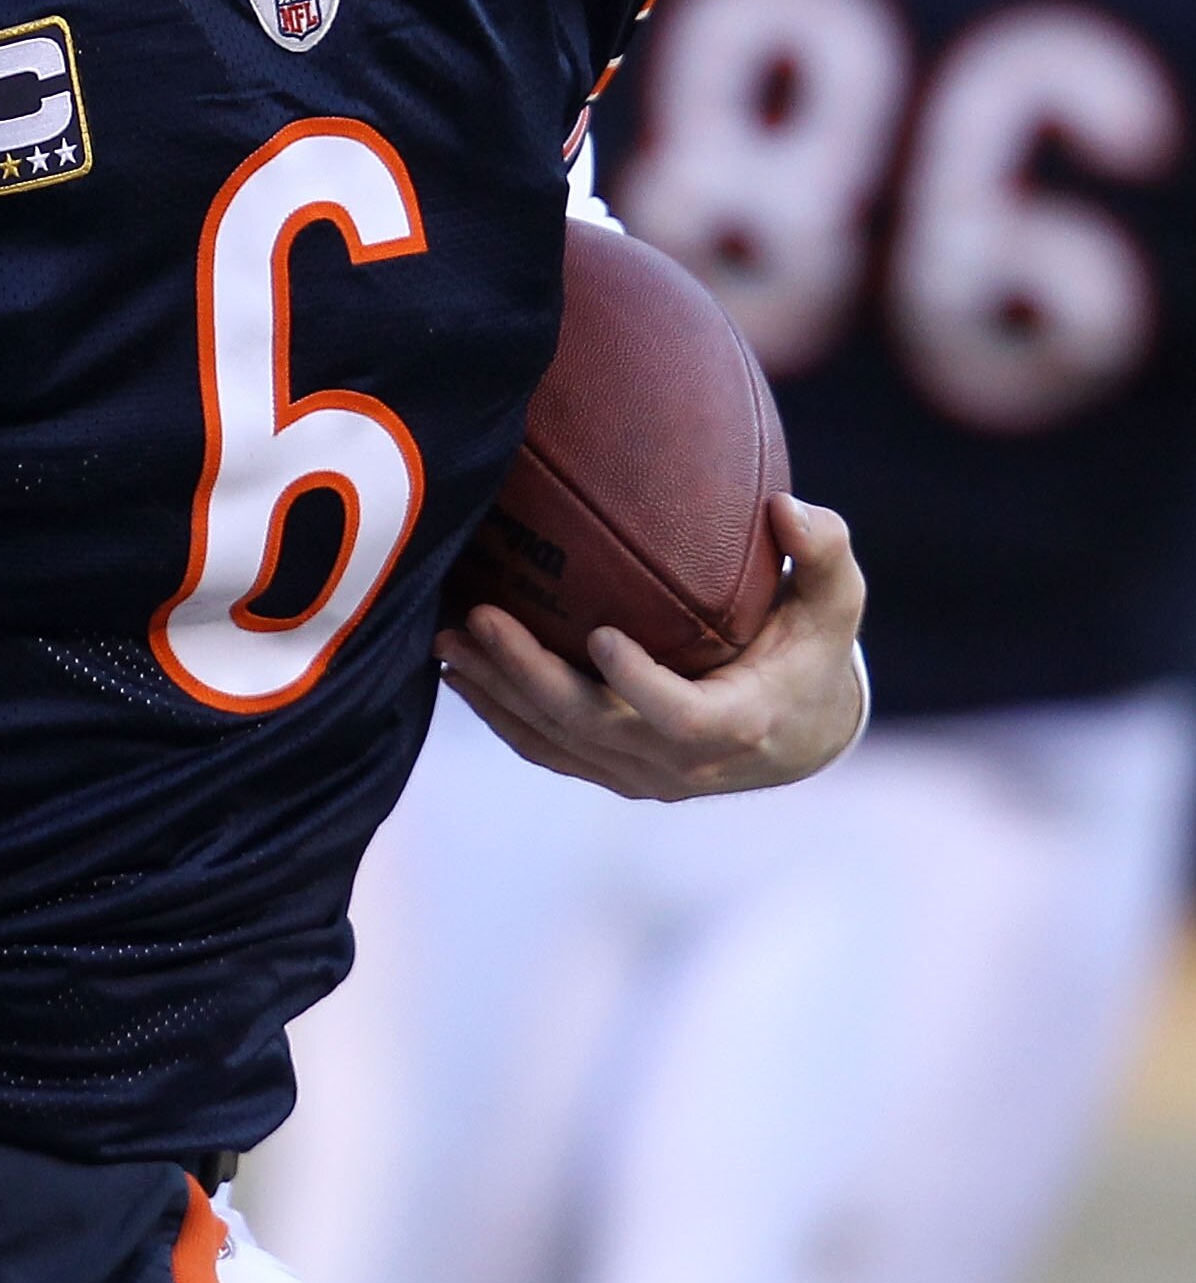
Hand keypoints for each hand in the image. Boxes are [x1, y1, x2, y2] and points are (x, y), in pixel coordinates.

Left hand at [435, 494, 866, 800]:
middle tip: (479, 617)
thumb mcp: (835, 602)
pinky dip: (498, 713)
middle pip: (590, 728)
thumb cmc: (813, 650)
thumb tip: (786, 507)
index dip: (640, 685)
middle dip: (528, 675)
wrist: (800, 736)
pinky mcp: (609, 773)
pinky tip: (457, 670)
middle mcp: (680, 764)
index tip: (602, 634)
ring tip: (446, 637)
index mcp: (738, 725)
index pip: (681, 718)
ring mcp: (638, 775)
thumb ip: (822, 552)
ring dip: (495, 693)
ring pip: (553, 742)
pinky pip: (544, 750)